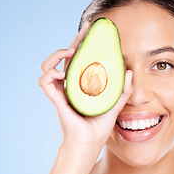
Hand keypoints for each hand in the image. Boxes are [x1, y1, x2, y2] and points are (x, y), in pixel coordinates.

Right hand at [38, 22, 132, 147]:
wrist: (89, 143)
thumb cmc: (99, 126)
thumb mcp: (114, 104)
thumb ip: (122, 90)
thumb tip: (129, 71)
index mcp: (81, 84)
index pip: (80, 59)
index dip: (84, 43)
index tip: (92, 30)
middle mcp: (69, 85)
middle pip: (66, 57)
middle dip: (74, 40)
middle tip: (86, 30)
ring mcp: (61, 91)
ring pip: (47, 65)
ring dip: (56, 55)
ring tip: (70, 52)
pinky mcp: (55, 98)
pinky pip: (44, 81)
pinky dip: (49, 73)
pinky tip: (61, 74)